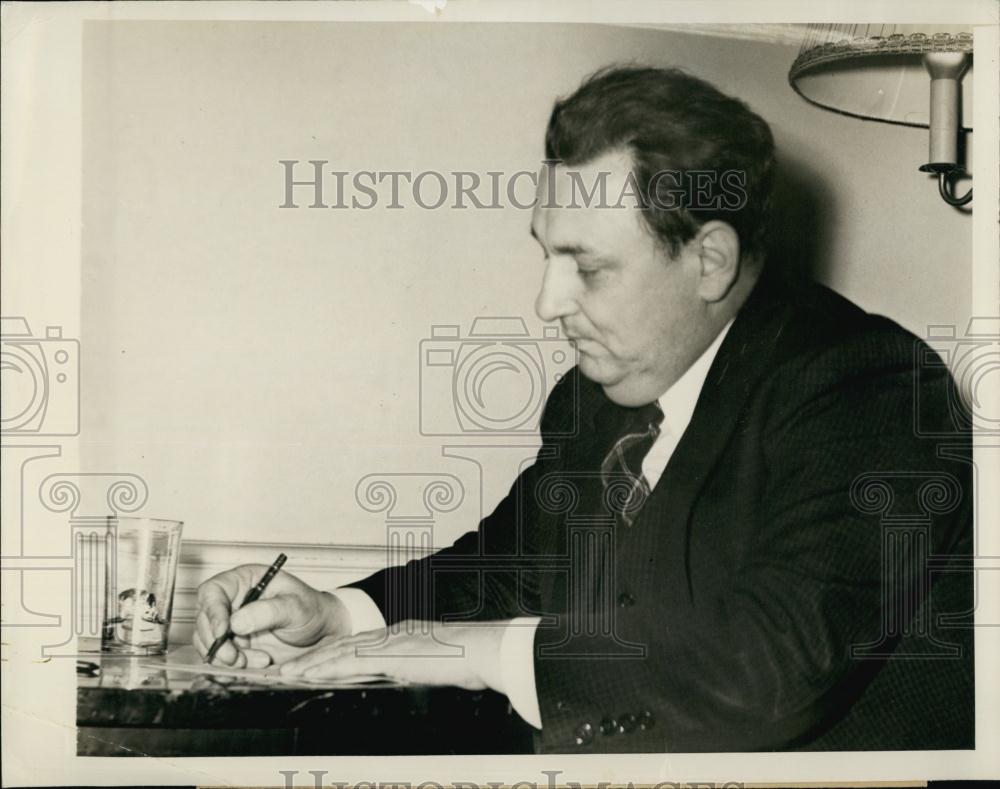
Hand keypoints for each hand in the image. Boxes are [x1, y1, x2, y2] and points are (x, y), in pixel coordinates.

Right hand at [194, 564, 350, 666]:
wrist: (321, 632)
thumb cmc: (311, 610)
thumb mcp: (295, 607)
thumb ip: (268, 611)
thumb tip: (236, 622)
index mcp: (245, 580)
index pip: (213, 590)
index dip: (212, 611)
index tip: (222, 631)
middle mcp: (233, 600)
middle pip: (204, 618)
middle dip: (215, 641)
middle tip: (234, 657)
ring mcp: (232, 622)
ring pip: (207, 639)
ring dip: (224, 655)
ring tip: (254, 660)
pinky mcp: (235, 642)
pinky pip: (219, 654)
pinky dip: (232, 663)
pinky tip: (256, 662)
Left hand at [279, 619, 507, 692]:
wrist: (481, 650)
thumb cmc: (469, 658)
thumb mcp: (439, 662)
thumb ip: (421, 666)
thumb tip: (417, 675)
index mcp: (401, 634)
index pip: (358, 643)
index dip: (333, 652)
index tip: (315, 660)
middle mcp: (390, 634)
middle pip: (342, 645)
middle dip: (314, 656)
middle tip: (289, 666)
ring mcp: (388, 643)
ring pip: (339, 652)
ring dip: (311, 663)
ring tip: (287, 672)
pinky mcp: (388, 655)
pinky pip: (349, 663)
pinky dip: (326, 669)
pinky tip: (310, 675)